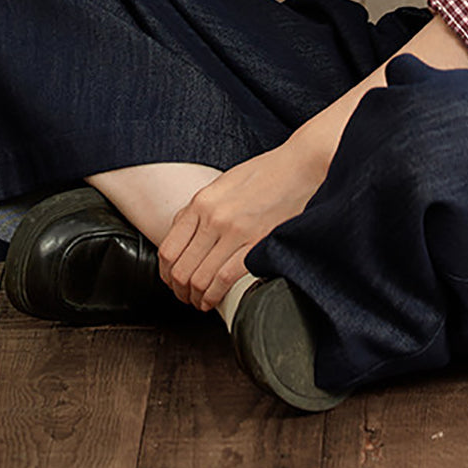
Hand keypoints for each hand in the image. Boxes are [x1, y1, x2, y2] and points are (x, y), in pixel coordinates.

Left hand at [157, 138, 327, 311]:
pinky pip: (225, 279)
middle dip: (180, 290)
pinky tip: (215, 299)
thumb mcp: (224, 182)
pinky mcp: (257, 243)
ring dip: (196, 297)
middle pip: (181, 269)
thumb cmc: (267, 171)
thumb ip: (202, 206)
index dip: (166, 273)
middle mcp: (214, 217)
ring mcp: (235, 232)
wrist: (301, 165)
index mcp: (202, 201)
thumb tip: (183, 230)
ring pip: (200, 279)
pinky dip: (215, 295)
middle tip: (185, 296)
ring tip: (200, 301)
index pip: (169, 248)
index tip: (172, 281)